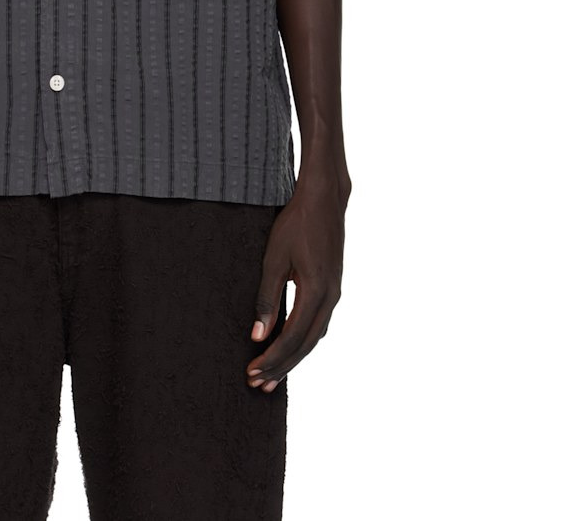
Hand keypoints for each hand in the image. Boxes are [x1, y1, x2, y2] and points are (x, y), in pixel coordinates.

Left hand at [246, 172, 348, 391]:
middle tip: (257, 386)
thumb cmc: (296, 224)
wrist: (325, 201)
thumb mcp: (274, 259)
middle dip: (281, 367)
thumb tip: (257, 336)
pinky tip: (289, 348)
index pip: (292, 338)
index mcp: (316, 292)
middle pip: (305, 345)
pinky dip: (302, 342)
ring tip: (270, 376)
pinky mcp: (332, 288)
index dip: (272, 359)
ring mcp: (335, 294)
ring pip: (314, 338)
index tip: (251, 373)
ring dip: (292, 358)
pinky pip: (318, 325)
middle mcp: (331, 299)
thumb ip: (267, 297)